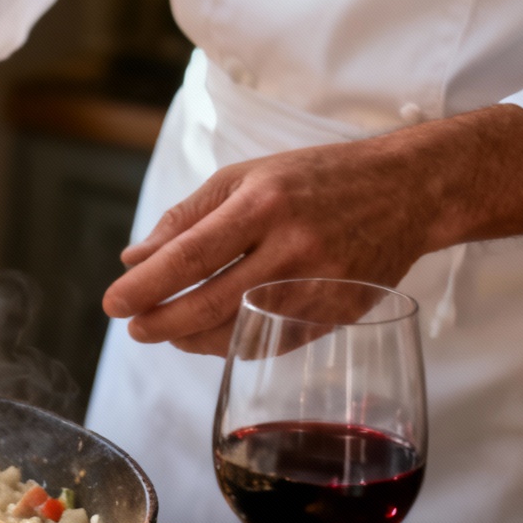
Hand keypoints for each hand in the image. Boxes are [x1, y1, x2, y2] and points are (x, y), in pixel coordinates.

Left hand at [102, 104, 522, 354]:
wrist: (410, 190)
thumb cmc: (318, 178)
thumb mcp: (248, 177)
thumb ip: (188, 217)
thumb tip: (133, 258)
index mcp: (265, 204)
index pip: (191, 255)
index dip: (147, 286)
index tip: (113, 303)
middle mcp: (294, 247)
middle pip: (210, 303)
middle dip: (162, 323)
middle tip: (135, 328)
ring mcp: (320, 285)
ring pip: (239, 331)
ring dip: (192, 339)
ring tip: (168, 331)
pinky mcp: (339, 313)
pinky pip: (274, 343)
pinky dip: (234, 345)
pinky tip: (211, 336)